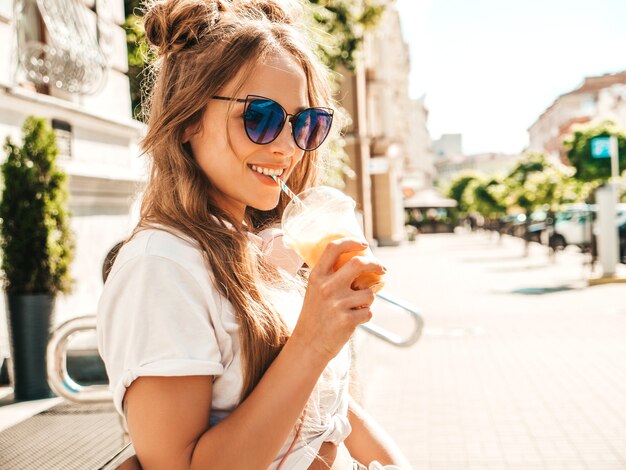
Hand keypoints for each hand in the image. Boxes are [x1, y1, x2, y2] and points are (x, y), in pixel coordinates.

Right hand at [290, 238, 385, 362]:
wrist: (308, 345)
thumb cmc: (315, 315)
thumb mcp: (315, 290)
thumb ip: (332, 276)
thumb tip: (362, 263)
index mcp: (317, 276)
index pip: (334, 248)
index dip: (351, 241)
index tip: (364, 244)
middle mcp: (326, 287)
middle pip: (359, 263)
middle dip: (375, 264)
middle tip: (382, 269)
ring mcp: (337, 303)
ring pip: (369, 293)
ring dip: (368, 300)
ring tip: (355, 308)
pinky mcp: (347, 320)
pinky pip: (369, 312)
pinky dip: (365, 316)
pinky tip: (352, 321)